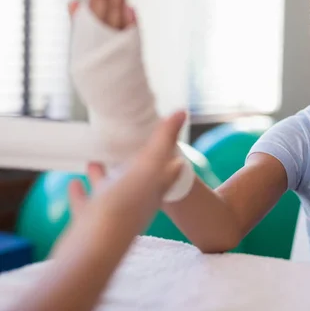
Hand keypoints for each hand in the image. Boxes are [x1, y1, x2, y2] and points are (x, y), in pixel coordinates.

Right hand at [68, 111, 186, 220]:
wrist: (94, 251)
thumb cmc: (123, 207)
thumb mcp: (146, 167)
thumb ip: (163, 140)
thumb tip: (182, 111)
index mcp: (153, 189)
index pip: (167, 168)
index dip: (170, 154)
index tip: (171, 143)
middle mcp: (136, 203)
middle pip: (139, 180)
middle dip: (135, 163)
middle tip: (130, 148)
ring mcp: (113, 216)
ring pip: (111, 192)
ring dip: (105, 177)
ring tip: (95, 161)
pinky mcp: (90, 226)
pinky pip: (87, 207)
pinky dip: (82, 194)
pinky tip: (74, 183)